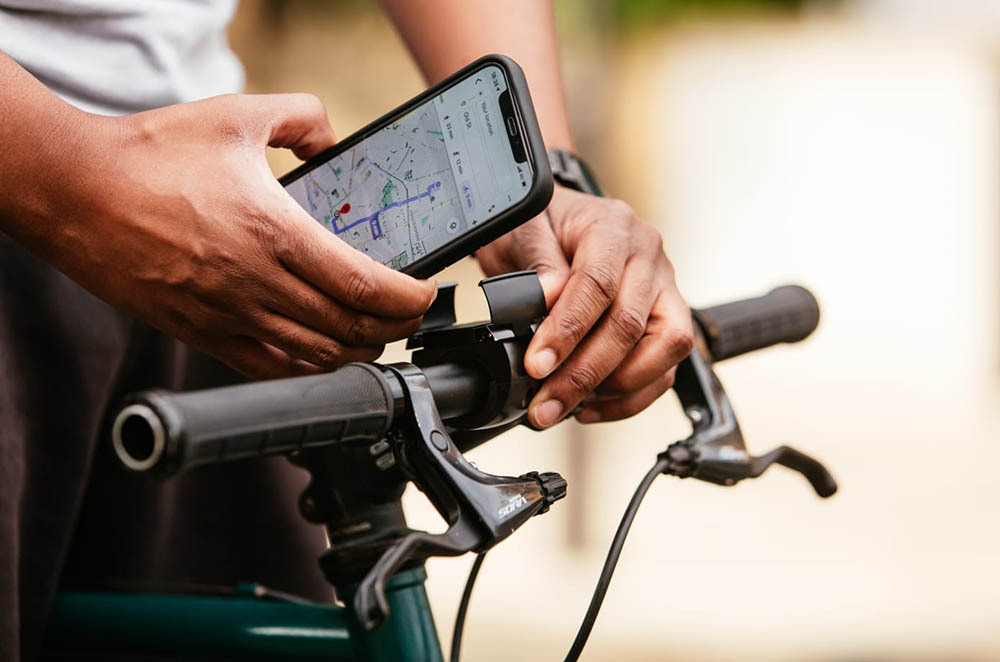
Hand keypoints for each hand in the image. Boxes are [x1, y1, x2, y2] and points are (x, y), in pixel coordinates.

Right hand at [14, 94, 435, 377]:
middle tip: (410, 315)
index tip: (425, 293)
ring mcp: (228, 316)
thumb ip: (300, 118)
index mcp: (274, 232)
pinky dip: (307, 366)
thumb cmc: (149, 154)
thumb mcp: (235, 113)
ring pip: (315, 355)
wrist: (73, 192)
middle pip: (350, 328)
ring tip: (375, 333)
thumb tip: (331, 139)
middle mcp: (256, 283)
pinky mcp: (200, 334)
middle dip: (395, 327)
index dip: (408, 298)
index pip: (365, 285)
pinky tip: (321, 354)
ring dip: (357, 350)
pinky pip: (268, 368)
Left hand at [476, 186, 693, 426]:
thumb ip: (538, 264)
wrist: (554, 224)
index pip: (598, 285)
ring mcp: (662, 288)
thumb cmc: (540, 225)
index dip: (567, 331)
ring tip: (567, 406)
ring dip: (615, 390)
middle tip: (546, 404)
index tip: (537, 365)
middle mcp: (647, 256)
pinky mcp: (665, 320)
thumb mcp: (523, 231)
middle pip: (631, 324)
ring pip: (665, 349)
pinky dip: (629, 397)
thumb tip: (548, 297)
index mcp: (613, 227)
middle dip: (584, 374)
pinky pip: (663, 369)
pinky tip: (589, 407)